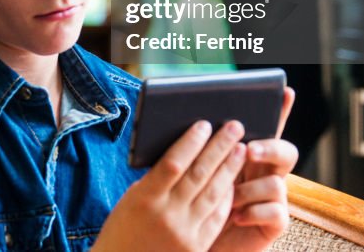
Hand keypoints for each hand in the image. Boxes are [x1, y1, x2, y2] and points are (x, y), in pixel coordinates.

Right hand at [93, 120, 246, 251]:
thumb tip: (182, 154)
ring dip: (229, 169)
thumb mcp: (131, 201)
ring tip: (240, 149)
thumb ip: (155, 181)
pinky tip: (233, 181)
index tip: (204, 124)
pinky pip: (216, 217)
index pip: (173, 163)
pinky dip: (226, 197)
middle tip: (234, 127)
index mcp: (145, 198)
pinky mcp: (196, 247)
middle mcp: (167, 214)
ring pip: (213, 193)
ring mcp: (184, 232)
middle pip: (198, 174)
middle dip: (219, 147)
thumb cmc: (123, 230)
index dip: (191, 142)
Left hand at [210, 88, 297, 251]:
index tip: (285, 91)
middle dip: (269, 147)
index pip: (267, 128)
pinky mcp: (274, 223)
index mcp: (249, 156)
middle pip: (286, 151)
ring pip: (277, 183)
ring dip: (250, 189)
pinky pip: (276, 212)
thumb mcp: (195, 174)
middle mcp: (265, 173)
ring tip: (229, 200)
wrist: (197, 241)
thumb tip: (195, 125)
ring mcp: (273, 198)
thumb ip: (201, 152)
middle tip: (248, 149)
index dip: (279, 110)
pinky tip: (236, 216)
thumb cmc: (195, 204)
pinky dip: (253, 212)